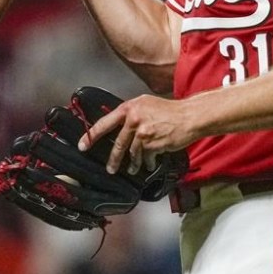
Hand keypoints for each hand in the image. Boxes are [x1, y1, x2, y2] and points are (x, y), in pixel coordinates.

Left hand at [77, 94, 192, 175]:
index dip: (92, 135)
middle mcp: (134, 118)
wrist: (189, 116)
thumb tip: (119, 126)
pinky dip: (147, 162)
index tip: (83, 144)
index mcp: (130, 107)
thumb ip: (132, 114)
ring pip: (132, 153)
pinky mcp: (153, 144)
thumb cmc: (170, 111)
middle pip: (118, 143)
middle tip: (109, 168)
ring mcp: (143, 132)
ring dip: (132, 163)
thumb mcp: (146, 105)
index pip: (105, 122)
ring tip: (132, 168)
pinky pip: (146, 157)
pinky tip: (150, 163)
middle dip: (113, 159)